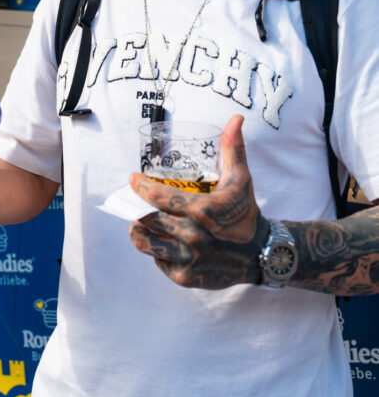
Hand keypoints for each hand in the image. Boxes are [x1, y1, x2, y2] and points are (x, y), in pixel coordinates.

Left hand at [129, 115, 268, 288]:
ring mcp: (188, 259)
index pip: (157, 197)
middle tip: (136, 201)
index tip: (133, 180)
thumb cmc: (246, 212)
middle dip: (137, 208)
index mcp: (202, 210)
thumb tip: (235, 119)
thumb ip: (233, 148)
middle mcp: (192, 236)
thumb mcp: (241, 179)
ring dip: (138, 231)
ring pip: (145, 243)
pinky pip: (158, 262)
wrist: (262, 254)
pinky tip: (162, 241)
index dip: (140, 187)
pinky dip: (156, 251)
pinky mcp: (186, 277)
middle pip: (146, 219)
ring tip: (139, 222)